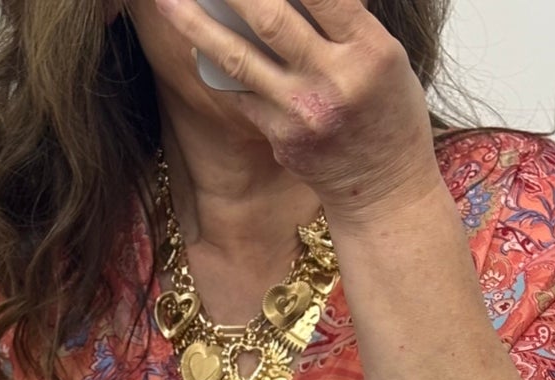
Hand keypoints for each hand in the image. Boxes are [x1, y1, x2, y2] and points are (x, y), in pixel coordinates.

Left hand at [151, 0, 442, 220]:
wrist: (383, 187)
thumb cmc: (388, 111)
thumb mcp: (383, 55)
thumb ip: (342, 21)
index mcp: (368, 50)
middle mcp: (332, 81)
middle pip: (269, 20)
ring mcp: (300, 113)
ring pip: (239, 59)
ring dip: (196, 26)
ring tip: (167, 2)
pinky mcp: (279, 138)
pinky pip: (241, 93)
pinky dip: (218, 65)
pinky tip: (195, 43)